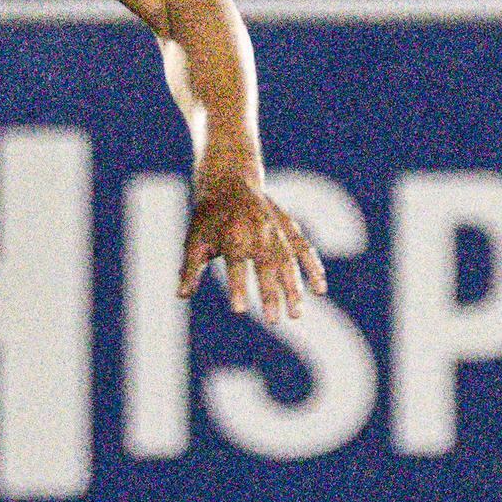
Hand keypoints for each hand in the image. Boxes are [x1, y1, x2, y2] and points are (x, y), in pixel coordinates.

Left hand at [182, 168, 325, 319]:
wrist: (230, 181)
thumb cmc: (209, 217)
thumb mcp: (194, 240)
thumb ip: (190, 268)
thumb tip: (181, 295)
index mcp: (232, 233)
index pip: (235, 263)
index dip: (237, 286)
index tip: (239, 310)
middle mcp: (257, 230)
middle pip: (266, 265)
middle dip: (270, 293)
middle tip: (273, 321)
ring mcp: (276, 228)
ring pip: (288, 260)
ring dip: (294, 287)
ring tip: (296, 314)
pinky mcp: (289, 226)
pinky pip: (304, 248)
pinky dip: (313, 267)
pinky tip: (320, 289)